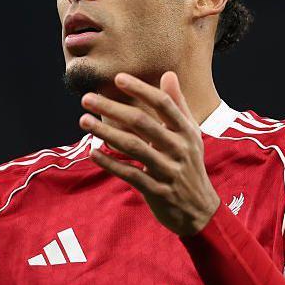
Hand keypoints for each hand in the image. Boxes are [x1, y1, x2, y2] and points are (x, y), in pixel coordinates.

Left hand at [78, 71, 220, 236]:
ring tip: (84, 121)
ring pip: (133, 147)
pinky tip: (93, 153)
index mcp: (187, 132)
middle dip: (113, 108)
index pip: (163, 104)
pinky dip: (111, 163)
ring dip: (106, 133)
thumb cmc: (190, 165)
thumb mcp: (190, 135)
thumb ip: (178, 105)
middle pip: (142, 122)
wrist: (199, 210)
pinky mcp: (157, 191)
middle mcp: (179, 148)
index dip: (141, 89)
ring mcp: (168, 170)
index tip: (118, 78)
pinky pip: (130, 174)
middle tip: (87, 99)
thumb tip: (169, 74)